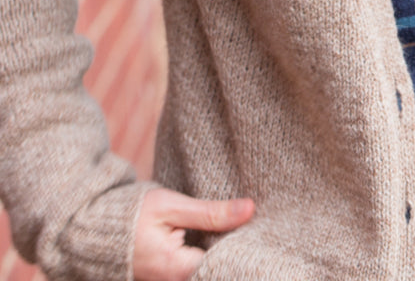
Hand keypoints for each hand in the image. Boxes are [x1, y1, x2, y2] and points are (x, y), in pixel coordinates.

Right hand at [133, 188, 254, 280]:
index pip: (223, 265)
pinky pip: (195, 268)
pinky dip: (207, 253)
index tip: (256, 228)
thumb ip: (210, 212)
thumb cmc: (129, 215)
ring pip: (206, 269)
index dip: (243, 246)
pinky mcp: (165, 276)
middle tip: (249, 223)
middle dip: (233, 248)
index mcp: (176, 269)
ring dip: (220, 251)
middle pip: (216, 270)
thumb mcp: (171, 206)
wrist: (91, 229)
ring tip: (237, 227)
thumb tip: (250, 209)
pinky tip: (217, 236)